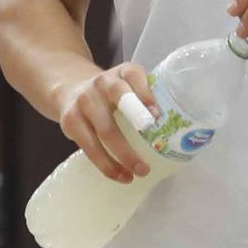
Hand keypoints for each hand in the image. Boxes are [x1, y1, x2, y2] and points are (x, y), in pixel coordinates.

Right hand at [56, 62, 160, 183]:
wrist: (71, 90)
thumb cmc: (113, 94)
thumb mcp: (130, 86)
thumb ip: (149, 99)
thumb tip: (177, 128)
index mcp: (123, 72)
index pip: (135, 76)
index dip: (146, 94)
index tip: (156, 116)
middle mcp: (102, 82)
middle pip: (120, 103)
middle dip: (141, 124)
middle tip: (152, 153)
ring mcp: (84, 101)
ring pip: (105, 131)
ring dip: (123, 156)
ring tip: (137, 173)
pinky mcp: (70, 121)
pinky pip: (89, 146)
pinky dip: (105, 164)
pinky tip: (119, 175)